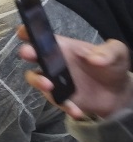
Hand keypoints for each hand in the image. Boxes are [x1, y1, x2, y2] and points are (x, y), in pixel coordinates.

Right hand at [17, 26, 132, 119]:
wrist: (118, 93)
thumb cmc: (112, 67)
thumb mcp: (118, 53)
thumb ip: (109, 51)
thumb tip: (94, 58)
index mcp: (62, 46)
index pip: (40, 36)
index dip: (28, 31)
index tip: (23, 31)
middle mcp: (53, 61)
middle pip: (31, 55)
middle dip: (27, 52)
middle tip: (29, 54)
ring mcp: (54, 80)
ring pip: (35, 78)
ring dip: (38, 81)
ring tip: (50, 87)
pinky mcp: (60, 97)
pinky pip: (55, 100)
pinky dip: (64, 105)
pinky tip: (76, 110)